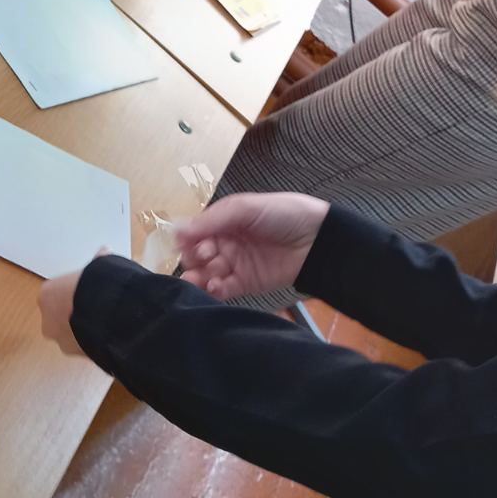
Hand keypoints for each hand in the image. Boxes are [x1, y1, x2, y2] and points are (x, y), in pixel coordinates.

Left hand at [37, 247, 110, 355]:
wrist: (107, 316)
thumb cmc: (96, 286)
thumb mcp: (97, 266)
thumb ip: (98, 260)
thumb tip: (105, 251)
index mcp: (46, 296)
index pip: (56, 295)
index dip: (74, 294)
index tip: (88, 292)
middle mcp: (47, 321)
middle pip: (60, 318)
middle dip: (76, 315)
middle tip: (97, 309)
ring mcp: (60, 341)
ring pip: (71, 335)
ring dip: (84, 331)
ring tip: (107, 322)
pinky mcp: (75, 356)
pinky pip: (84, 347)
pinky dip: (93, 343)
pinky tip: (110, 335)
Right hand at [174, 193, 329, 300]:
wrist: (318, 239)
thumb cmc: (284, 213)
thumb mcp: (245, 207)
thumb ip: (212, 219)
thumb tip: (177, 229)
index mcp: (222, 221)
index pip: (194, 232)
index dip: (187, 238)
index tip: (184, 242)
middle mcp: (225, 243)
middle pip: (196, 255)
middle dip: (194, 257)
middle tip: (205, 255)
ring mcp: (234, 264)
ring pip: (206, 274)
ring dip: (200, 276)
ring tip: (203, 278)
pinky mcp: (245, 284)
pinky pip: (222, 290)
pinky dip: (214, 290)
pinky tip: (215, 286)